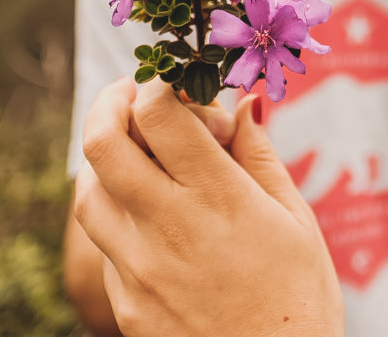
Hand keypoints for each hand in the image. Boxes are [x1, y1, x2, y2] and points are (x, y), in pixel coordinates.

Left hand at [73, 78, 343, 336]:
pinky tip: (151, 216)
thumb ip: (260, 156)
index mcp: (219, 198)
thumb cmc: (300, 299)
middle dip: (110, 103)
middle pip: (103, 144)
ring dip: (105, 162)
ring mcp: (139, 270)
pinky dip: (117, 215)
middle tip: (129, 94)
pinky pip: (104, 245)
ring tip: (136, 155)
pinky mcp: (126, 303)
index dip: (159, 84)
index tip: (174, 83)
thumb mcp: (296, 220)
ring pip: (87, 195)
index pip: (159, 114)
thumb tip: (244, 103)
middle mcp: (169, 228)